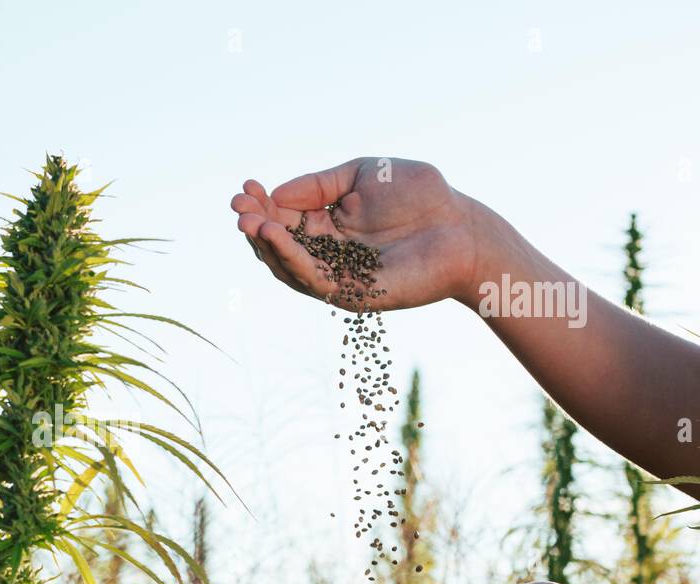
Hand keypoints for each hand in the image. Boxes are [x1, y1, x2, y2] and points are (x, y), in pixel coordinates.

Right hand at [230, 157, 484, 311]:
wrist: (461, 229)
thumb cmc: (421, 196)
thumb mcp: (363, 175)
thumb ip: (320, 184)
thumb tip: (278, 195)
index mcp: (329, 224)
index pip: (285, 216)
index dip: (262, 203)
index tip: (246, 186)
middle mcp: (327, 252)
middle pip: (278, 243)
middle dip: (255, 223)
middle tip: (238, 205)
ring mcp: (336, 275)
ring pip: (287, 264)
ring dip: (264, 243)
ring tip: (250, 221)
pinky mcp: (349, 293)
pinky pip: (311, 277)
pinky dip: (289, 257)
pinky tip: (275, 235)